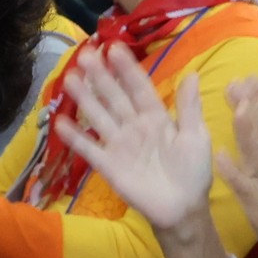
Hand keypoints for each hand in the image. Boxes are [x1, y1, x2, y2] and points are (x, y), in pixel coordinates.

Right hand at [56, 45, 212, 231]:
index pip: (139, 87)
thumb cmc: (193, 172)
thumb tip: (192, 73)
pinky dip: (75, 137)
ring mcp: (119, 144)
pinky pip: (90, 148)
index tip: (114, 48)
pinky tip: (60, 121)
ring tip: (70, 78)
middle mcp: (134, 126)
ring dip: (85, 99)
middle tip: (86, 55)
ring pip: (99, 116)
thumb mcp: (196, 137)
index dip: (127, 69)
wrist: (183, 209)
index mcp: (156, 116)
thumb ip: (189, 108)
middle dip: (101, 77)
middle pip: (115, 97)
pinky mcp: (109, 165)